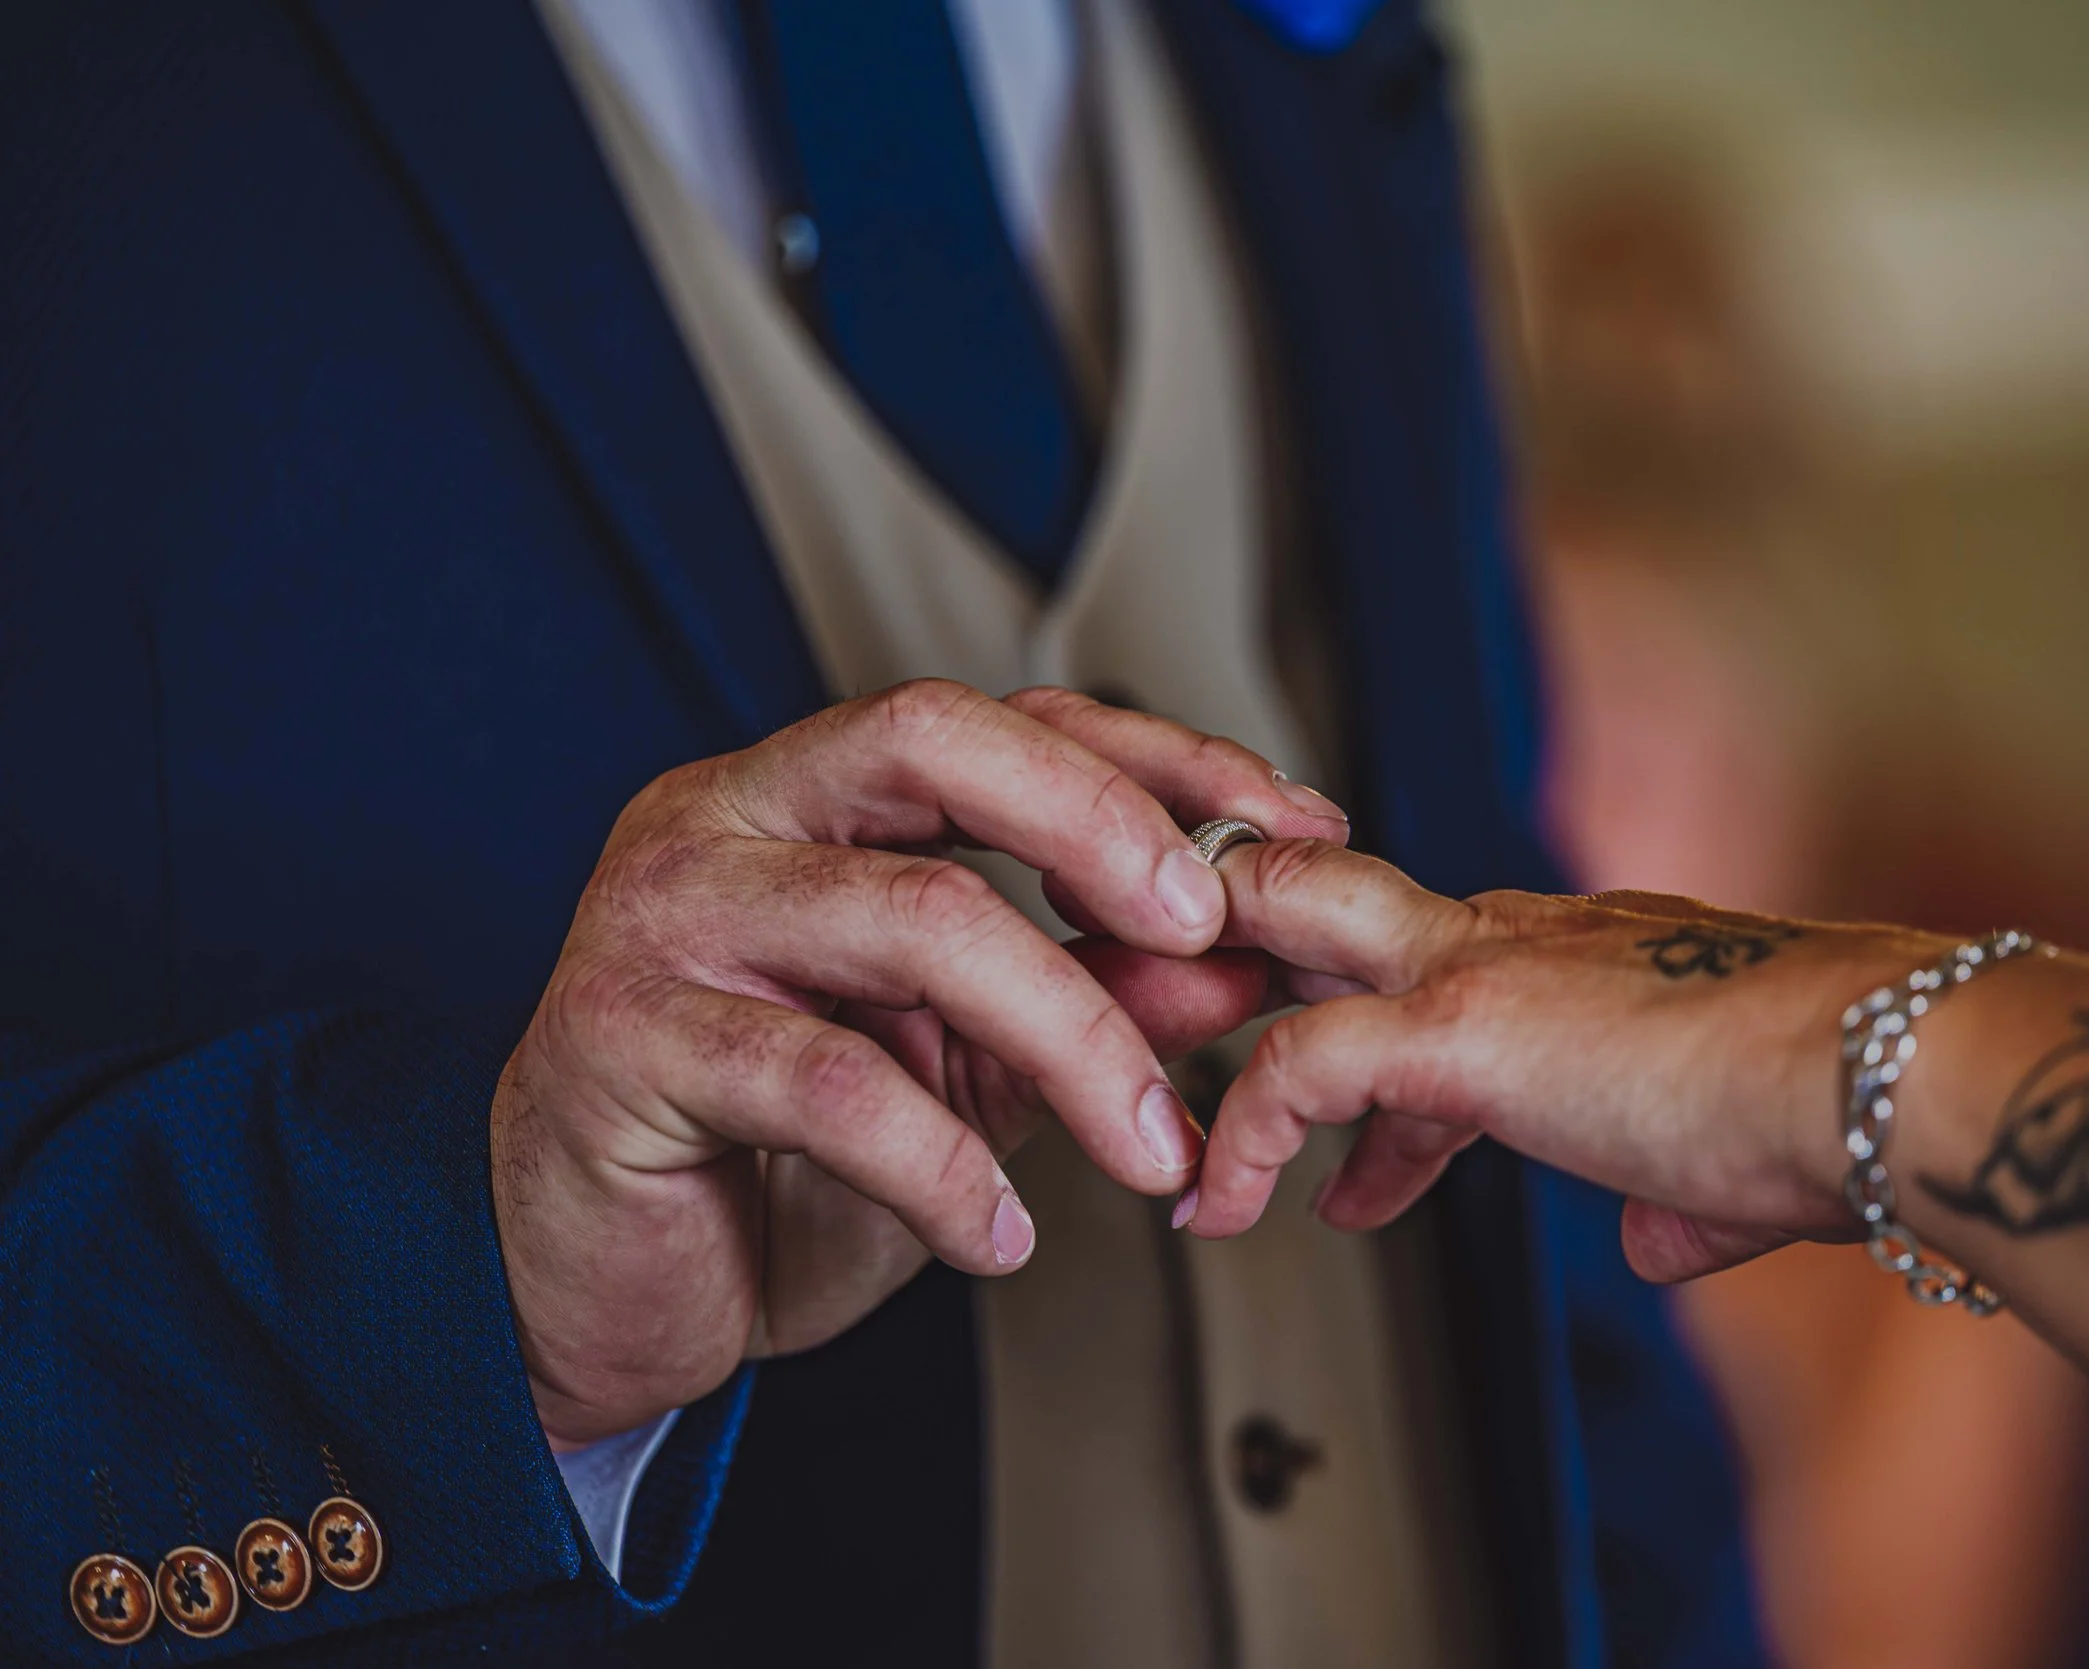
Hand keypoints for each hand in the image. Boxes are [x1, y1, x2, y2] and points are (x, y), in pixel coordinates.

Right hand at [493, 681, 1348, 1445]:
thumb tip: (1234, 965)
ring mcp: (661, 917)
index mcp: (804, 797)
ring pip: (912, 917)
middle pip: (932, 741)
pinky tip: (1002, 1234)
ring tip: (1152, 1144)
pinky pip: (829, 1086)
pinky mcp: (624, 1043)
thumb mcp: (958, 1071)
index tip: (1283, 822)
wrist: (588, 1284)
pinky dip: (948, 1170)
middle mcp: (724, 819)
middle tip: (1210, 930)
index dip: (1152, 757)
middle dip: (1101, 822)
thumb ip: (1080, 1003)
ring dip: (1072, 1036)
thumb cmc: (765, 1159)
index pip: (995, 719)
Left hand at [1185, 840, 1937, 1271]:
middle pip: (1337, 887)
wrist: (1891, 1075)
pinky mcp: (1460, 1026)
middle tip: (1192, 1031)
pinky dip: (1242, 1133)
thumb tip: (1658, 1246)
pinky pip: (1298, 1065)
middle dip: (1252, 945)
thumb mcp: (1740, 1163)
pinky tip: (1221, 1204)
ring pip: (1289, 922)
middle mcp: (1527, 936)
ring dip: (1215, 1016)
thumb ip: (1682, 1202)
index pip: (1443, 968)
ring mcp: (1485, 966)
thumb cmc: (1846, 1110)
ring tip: (1164, 1127)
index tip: (1362, 1150)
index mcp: (1591, 954)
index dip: (1382, 1043)